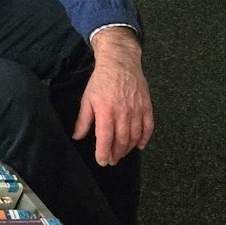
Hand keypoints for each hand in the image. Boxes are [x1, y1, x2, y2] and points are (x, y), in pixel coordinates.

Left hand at [73, 27, 152, 165]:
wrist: (120, 63)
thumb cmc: (101, 81)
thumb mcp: (87, 99)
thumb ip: (83, 120)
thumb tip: (77, 137)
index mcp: (106, 112)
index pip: (105, 139)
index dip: (104, 153)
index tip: (102, 161)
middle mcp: (123, 113)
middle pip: (121, 141)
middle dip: (116, 154)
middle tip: (112, 160)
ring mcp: (137, 110)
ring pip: (134, 136)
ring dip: (128, 148)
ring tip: (122, 154)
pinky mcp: (147, 106)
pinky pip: (148, 127)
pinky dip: (144, 138)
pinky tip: (139, 146)